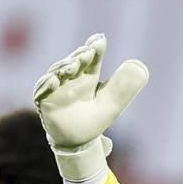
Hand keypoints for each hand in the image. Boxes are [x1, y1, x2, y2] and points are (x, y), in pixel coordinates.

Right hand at [34, 34, 148, 152]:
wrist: (78, 142)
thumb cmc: (94, 120)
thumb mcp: (112, 104)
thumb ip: (124, 87)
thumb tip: (140, 67)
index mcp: (88, 76)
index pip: (91, 58)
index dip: (95, 48)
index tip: (100, 40)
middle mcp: (71, 78)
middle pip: (74, 62)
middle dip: (80, 56)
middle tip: (88, 52)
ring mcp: (55, 87)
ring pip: (57, 72)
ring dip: (65, 67)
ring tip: (74, 65)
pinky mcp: (43, 100)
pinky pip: (42, 91)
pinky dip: (46, 85)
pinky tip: (53, 80)